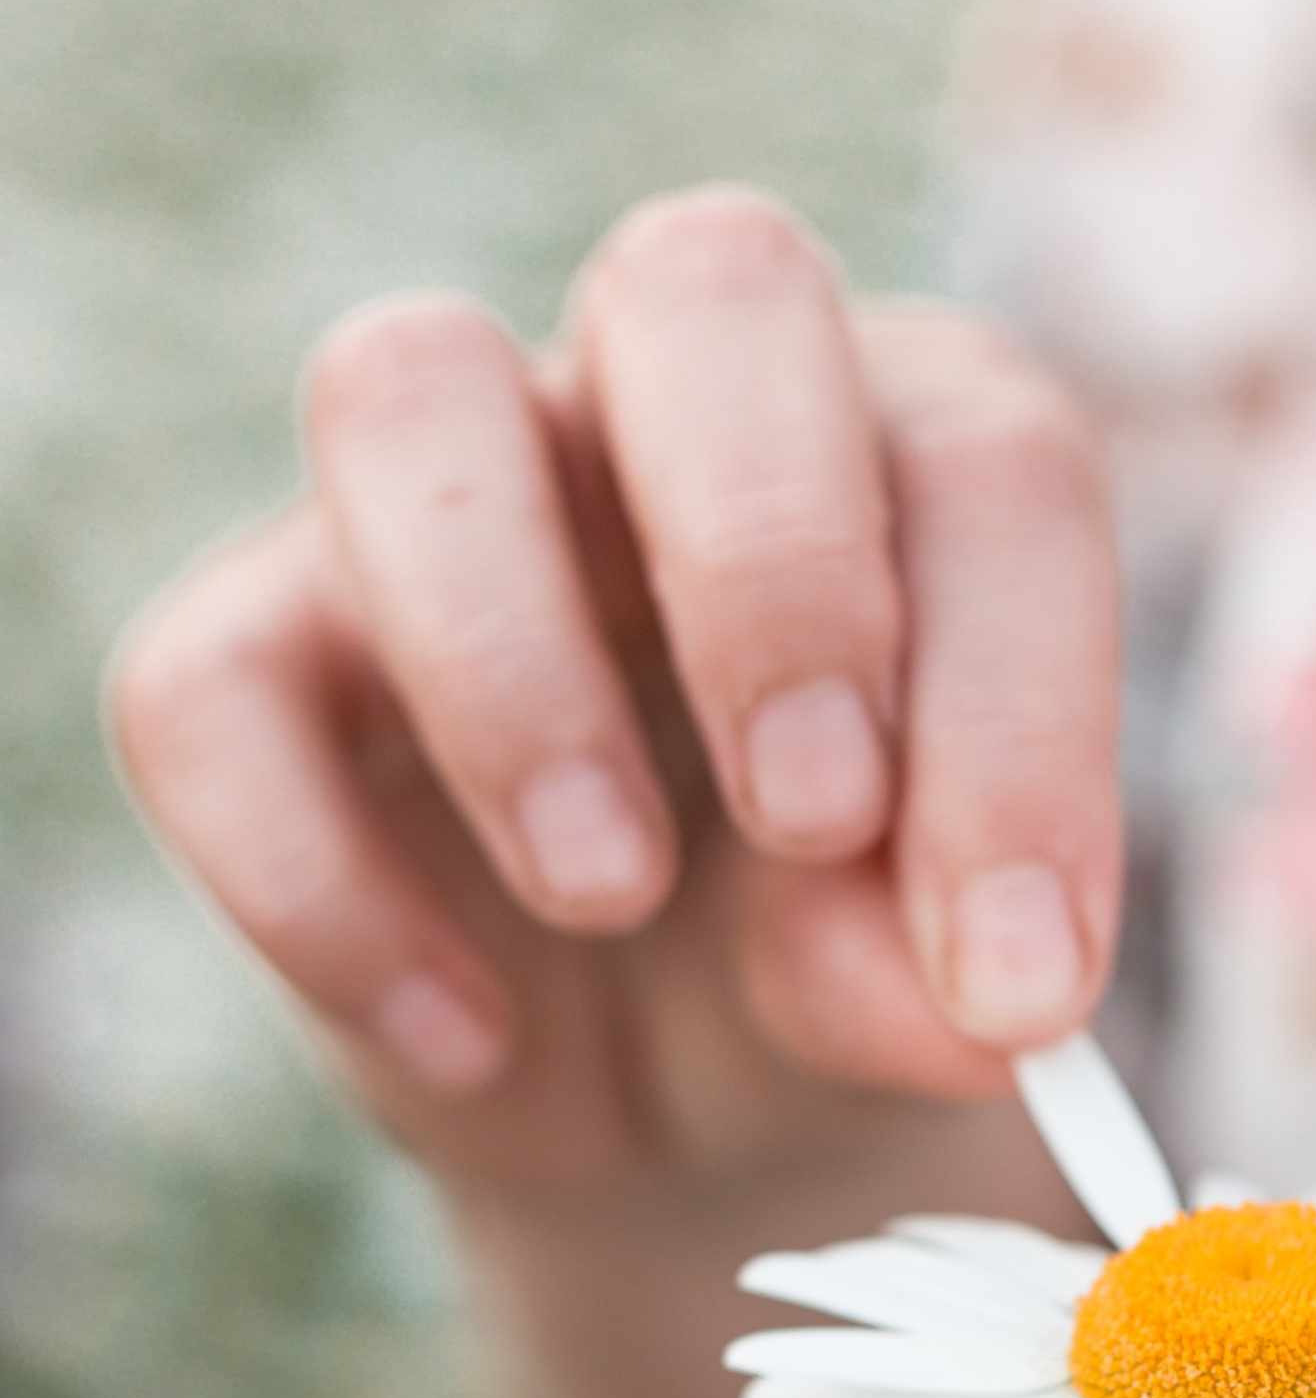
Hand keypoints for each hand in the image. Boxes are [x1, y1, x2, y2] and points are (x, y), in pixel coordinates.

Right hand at [108, 187, 1121, 1219]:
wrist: (679, 1114)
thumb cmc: (837, 968)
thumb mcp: (927, 1001)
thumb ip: (961, 977)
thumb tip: (978, 1003)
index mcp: (899, 458)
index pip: (989, 467)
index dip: (1021, 714)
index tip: (1016, 970)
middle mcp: (669, 418)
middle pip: (707, 283)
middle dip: (774, 558)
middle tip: (812, 819)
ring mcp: (447, 507)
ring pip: (405, 389)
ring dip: (514, 661)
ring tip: (611, 899)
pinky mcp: (262, 654)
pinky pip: (213, 688)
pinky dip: (325, 882)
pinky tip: (464, 1033)